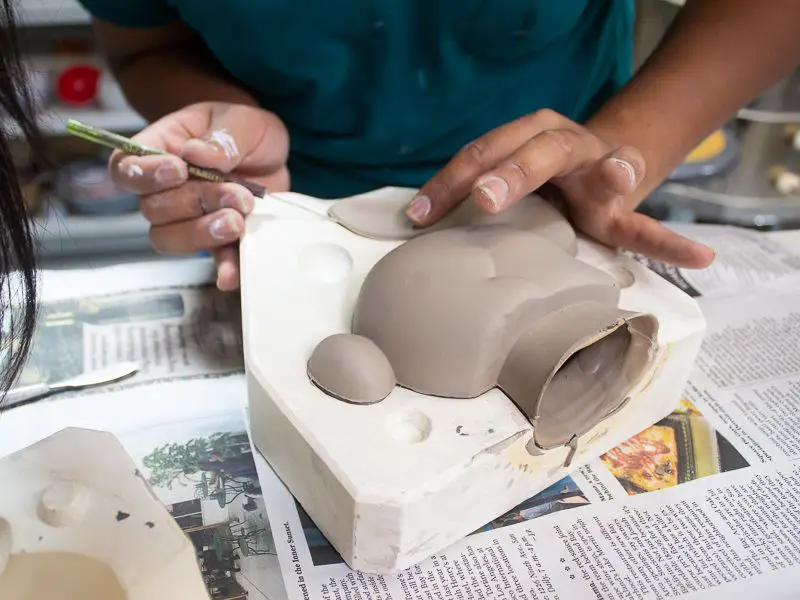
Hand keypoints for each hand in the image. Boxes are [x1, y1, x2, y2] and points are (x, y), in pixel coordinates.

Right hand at [110, 102, 289, 289]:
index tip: (179, 170)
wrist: (270, 155)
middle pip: (153, 210)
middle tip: (237, 195)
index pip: (126, 169)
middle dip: (196, 203)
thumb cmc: (243, 130)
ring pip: (170, 239)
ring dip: (204, 232)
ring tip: (238, 220)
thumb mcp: (240, 121)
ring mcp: (188, 219)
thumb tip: (197, 155)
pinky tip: (232, 273)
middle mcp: (164, 190)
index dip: (145, 175)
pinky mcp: (217, 241)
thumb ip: (221, 137)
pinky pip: (211, 261)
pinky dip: (223, 268)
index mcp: (159, 151)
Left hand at [404, 109, 714, 267]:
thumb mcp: (506, 173)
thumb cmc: (538, 176)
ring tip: (622, 176)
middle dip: (511, 171)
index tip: (419, 214)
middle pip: (538, 151)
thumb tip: (410, 221)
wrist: (600, 162)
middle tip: (486, 198)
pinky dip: (672, 243)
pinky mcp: (626, 209)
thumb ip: (468, 190)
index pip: (484, 151)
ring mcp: (603, 173)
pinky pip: (649, 226)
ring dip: (614, 171)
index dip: (449, 182)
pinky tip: (700, 258)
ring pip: (607, 168)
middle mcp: (569, 145)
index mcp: (530, 134)